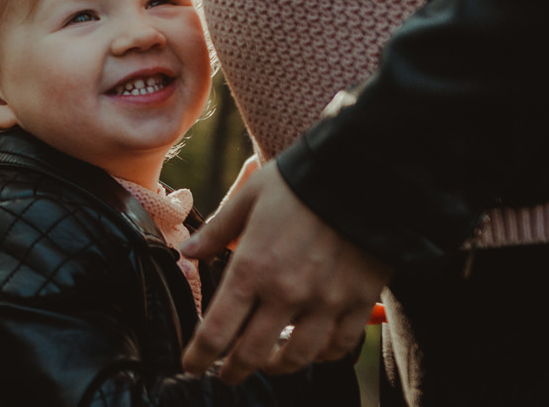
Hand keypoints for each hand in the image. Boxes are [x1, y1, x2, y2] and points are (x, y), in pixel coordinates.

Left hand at [179, 163, 391, 383]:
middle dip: (232, 371)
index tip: (190, 366)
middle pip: (252, 354)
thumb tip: (187, 253)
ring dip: (275, 366)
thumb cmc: (297, 183)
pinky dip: (320, 355)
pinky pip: (337, 347)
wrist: (361, 175)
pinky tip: (310, 349)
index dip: (199, 356)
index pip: (217, 330)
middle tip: (224, 374)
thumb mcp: (248, 198)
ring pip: (296, 358)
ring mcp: (324, 302)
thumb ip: (217, 232)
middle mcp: (286, 293)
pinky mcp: (357, 303)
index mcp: (252, 268)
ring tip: (266, 362)